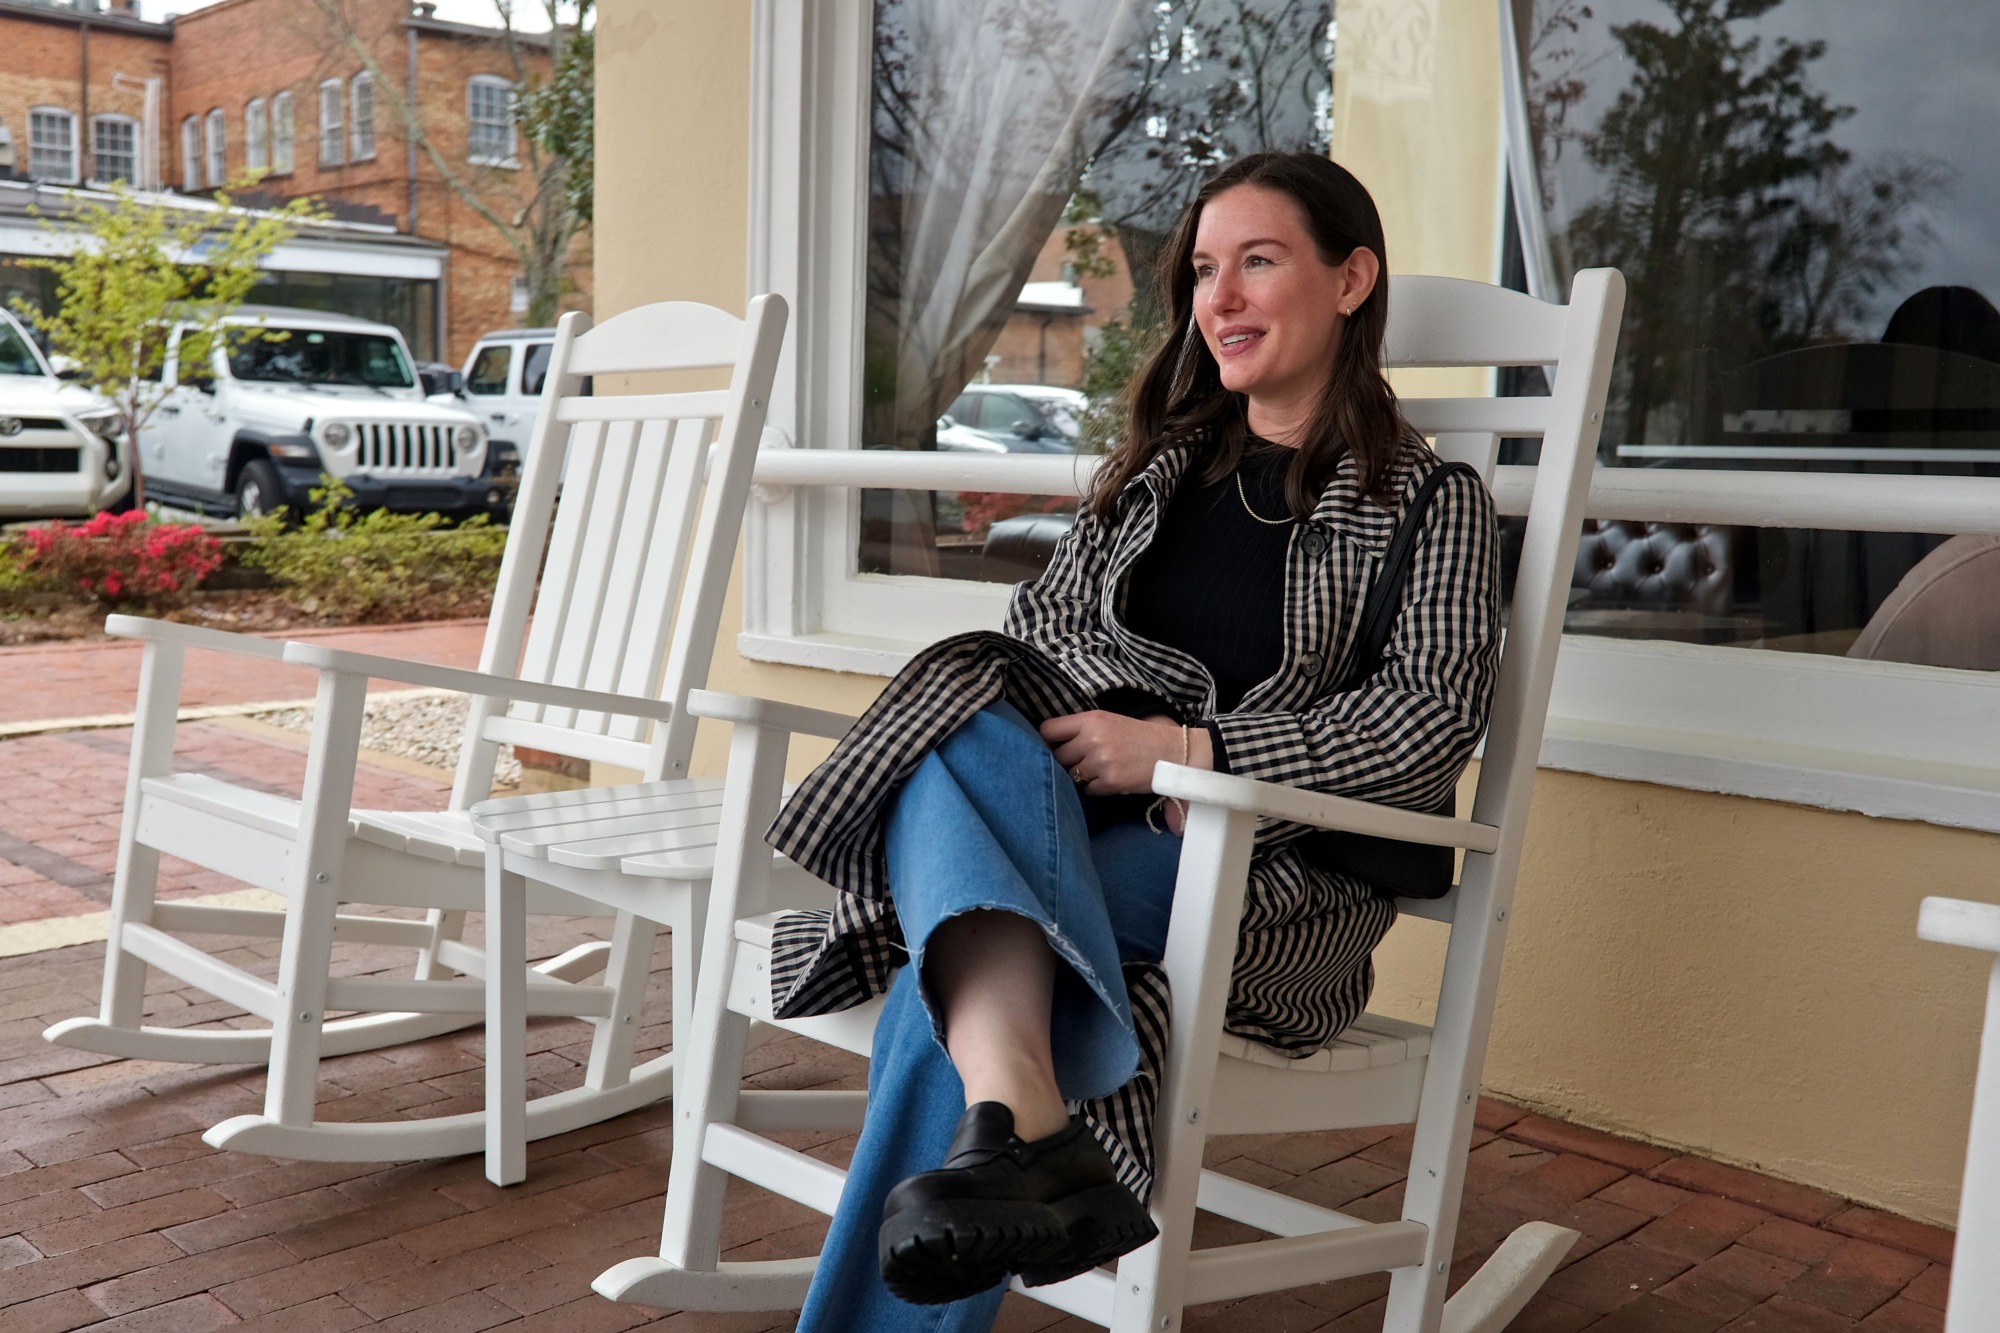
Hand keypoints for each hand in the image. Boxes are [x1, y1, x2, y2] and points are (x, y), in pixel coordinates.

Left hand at [1040, 711, 1212, 796]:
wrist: (1173, 752)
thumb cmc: (1140, 736)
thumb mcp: (1109, 721)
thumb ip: (1081, 729)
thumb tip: (1052, 745)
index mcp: (1091, 719)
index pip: (1048, 730)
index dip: (1047, 741)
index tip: (1052, 747)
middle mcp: (1093, 739)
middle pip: (1058, 757)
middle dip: (1068, 762)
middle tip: (1083, 761)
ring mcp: (1101, 762)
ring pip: (1073, 776)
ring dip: (1083, 776)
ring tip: (1103, 769)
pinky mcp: (1111, 782)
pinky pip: (1089, 790)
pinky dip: (1097, 788)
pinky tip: (1112, 779)